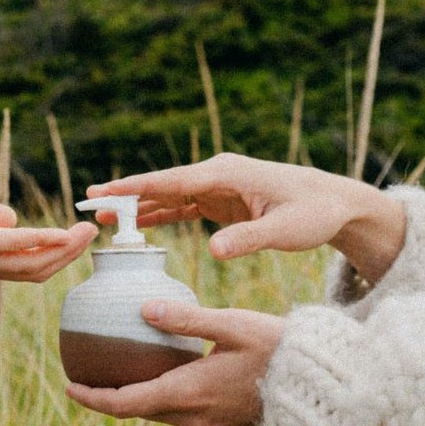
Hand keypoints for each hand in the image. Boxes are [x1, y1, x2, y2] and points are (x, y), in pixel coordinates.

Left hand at [0, 181, 96, 281]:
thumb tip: (11, 218)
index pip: (26, 263)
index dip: (55, 252)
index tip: (78, 234)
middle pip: (37, 269)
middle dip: (68, 254)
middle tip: (92, 234)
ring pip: (32, 264)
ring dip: (63, 248)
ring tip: (86, 232)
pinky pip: (13, 245)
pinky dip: (41, 240)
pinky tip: (63, 233)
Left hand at [65, 301, 283, 425]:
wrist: (317, 387)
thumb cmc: (276, 349)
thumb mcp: (229, 325)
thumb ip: (185, 318)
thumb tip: (142, 308)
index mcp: (187, 394)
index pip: (124, 405)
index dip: (92, 399)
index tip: (68, 388)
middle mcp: (193, 418)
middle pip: (139, 411)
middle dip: (111, 396)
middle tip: (89, 374)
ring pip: (161, 414)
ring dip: (138, 398)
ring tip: (123, 372)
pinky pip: (183, 416)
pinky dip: (164, 399)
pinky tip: (167, 375)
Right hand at [87, 152, 405, 283]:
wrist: (337, 205)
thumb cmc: (314, 215)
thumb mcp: (284, 231)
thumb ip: (248, 240)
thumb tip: (213, 251)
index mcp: (226, 174)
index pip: (171, 181)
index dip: (134, 188)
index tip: (103, 192)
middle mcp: (217, 174)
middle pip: (162, 185)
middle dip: (124, 195)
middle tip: (87, 203)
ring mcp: (218, 186)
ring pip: (168, 195)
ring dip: (137, 207)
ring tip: (102, 217)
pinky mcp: (223, 201)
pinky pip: (183, 206)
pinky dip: (160, 214)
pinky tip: (138, 226)